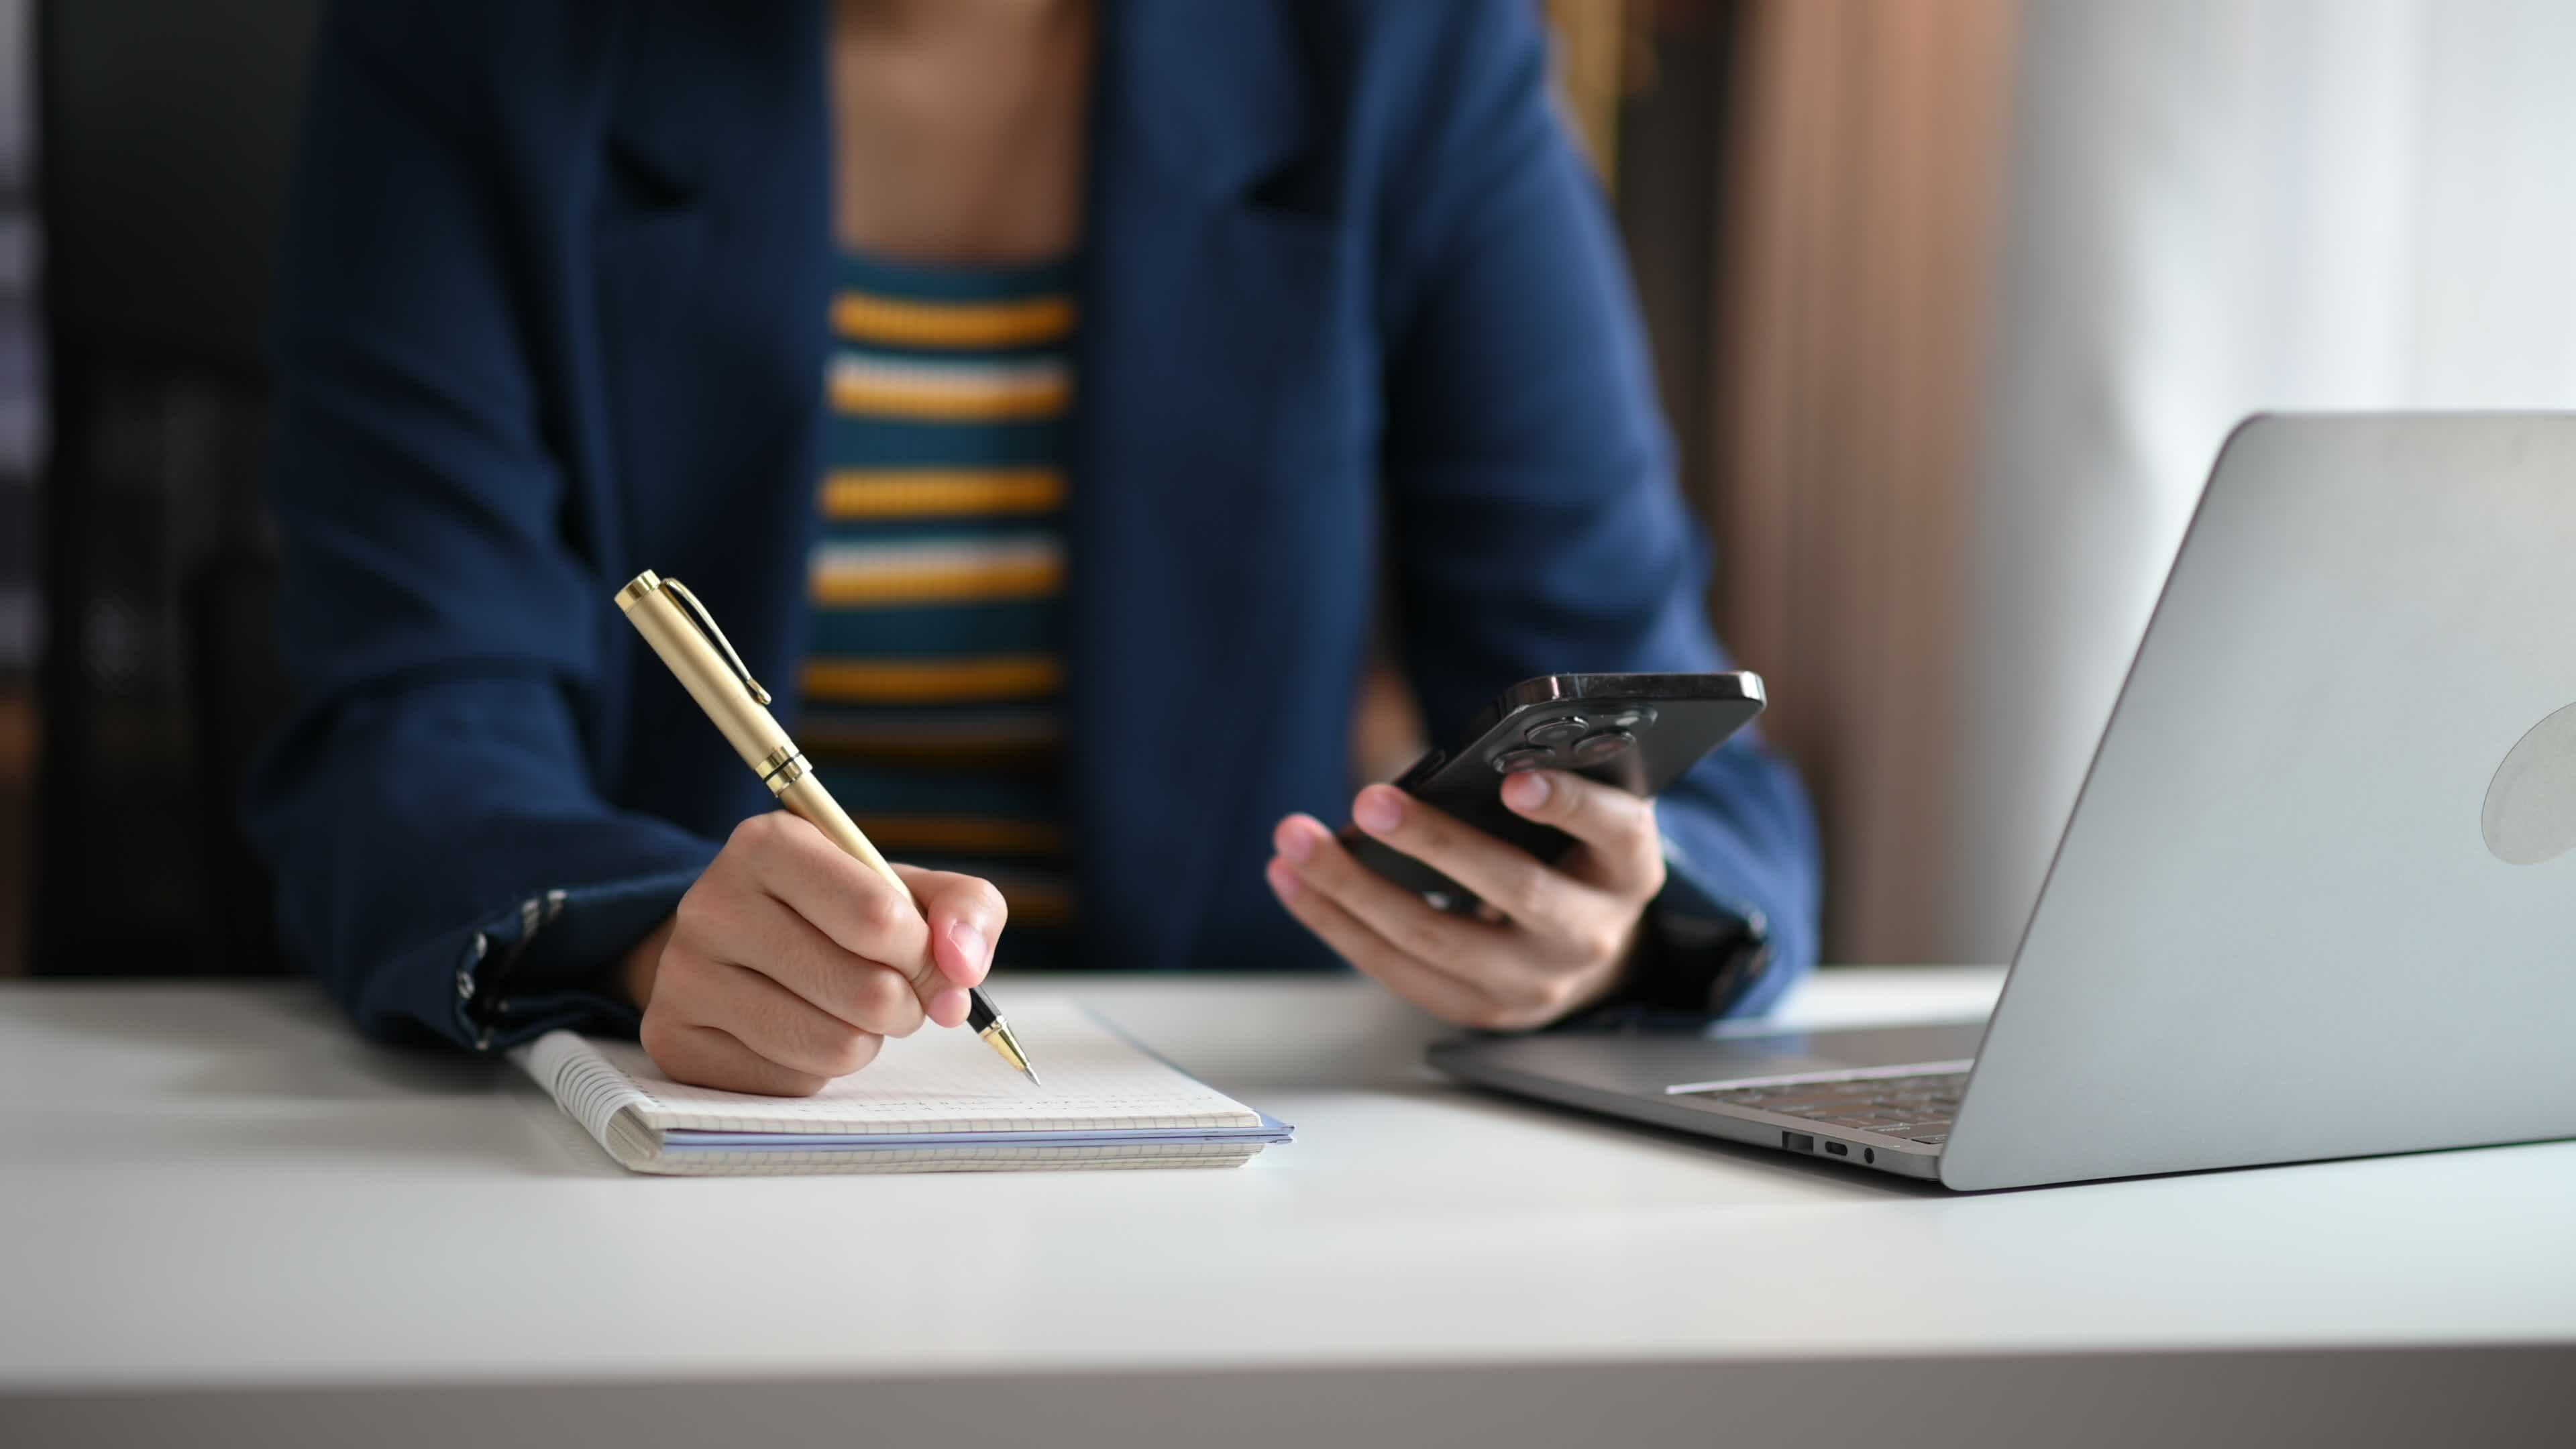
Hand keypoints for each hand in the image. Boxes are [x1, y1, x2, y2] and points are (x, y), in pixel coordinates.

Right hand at [618, 812, 1003, 1094]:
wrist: (735, 946)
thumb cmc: (836, 913)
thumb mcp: (907, 888)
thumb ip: (964, 909)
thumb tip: (962, 967)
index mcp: (770, 843)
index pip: (879, 918)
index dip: (925, 955)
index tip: (930, 960)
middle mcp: (714, 903)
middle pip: (866, 991)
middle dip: (906, 1004)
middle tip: (894, 992)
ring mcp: (684, 975)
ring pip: (834, 1047)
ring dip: (866, 1041)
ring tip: (846, 1010)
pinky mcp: (675, 1040)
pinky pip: (792, 1082)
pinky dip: (816, 1068)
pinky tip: (797, 1030)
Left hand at [1265, 770, 1665, 1029]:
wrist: (1593, 954)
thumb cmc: (1572, 855)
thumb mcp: (1582, 818)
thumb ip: (1544, 784)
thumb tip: (1447, 762)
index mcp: (1628, 869)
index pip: (1614, 832)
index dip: (1569, 806)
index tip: (1515, 781)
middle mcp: (1590, 934)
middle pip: (1512, 890)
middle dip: (1434, 844)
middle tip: (1369, 801)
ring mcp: (1534, 984)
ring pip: (1435, 939)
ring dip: (1353, 888)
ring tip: (1294, 841)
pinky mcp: (1479, 1011)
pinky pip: (1397, 970)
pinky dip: (1336, 922)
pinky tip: (1291, 878)